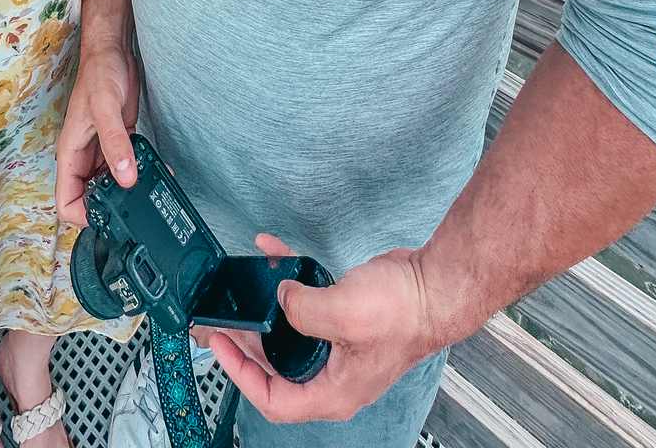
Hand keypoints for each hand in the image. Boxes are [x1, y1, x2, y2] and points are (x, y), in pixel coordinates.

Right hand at [56, 43, 139, 224]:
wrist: (113, 50)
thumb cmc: (99, 72)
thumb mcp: (105, 108)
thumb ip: (115, 143)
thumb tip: (125, 178)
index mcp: (71, 152)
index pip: (66, 201)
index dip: (82, 216)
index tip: (108, 217)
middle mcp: (84, 156)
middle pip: (89, 198)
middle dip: (109, 207)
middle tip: (136, 209)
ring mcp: (101, 149)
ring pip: (109, 184)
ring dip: (127, 191)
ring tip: (150, 192)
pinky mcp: (119, 141)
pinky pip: (126, 166)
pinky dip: (139, 172)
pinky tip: (156, 172)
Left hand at [207, 234, 438, 424]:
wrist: (436, 285)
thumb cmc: (406, 312)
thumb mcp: (342, 313)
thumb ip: (300, 310)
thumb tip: (279, 298)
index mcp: (333, 392)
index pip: (273, 400)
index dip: (240, 375)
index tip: (219, 345)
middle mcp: (333, 374)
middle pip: (275, 368)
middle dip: (247, 341)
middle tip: (224, 319)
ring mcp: (337, 346)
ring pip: (287, 335)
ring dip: (263, 309)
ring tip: (241, 290)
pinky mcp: (341, 317)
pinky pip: (304, 304)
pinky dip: (287, 280)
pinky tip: (274, 255)